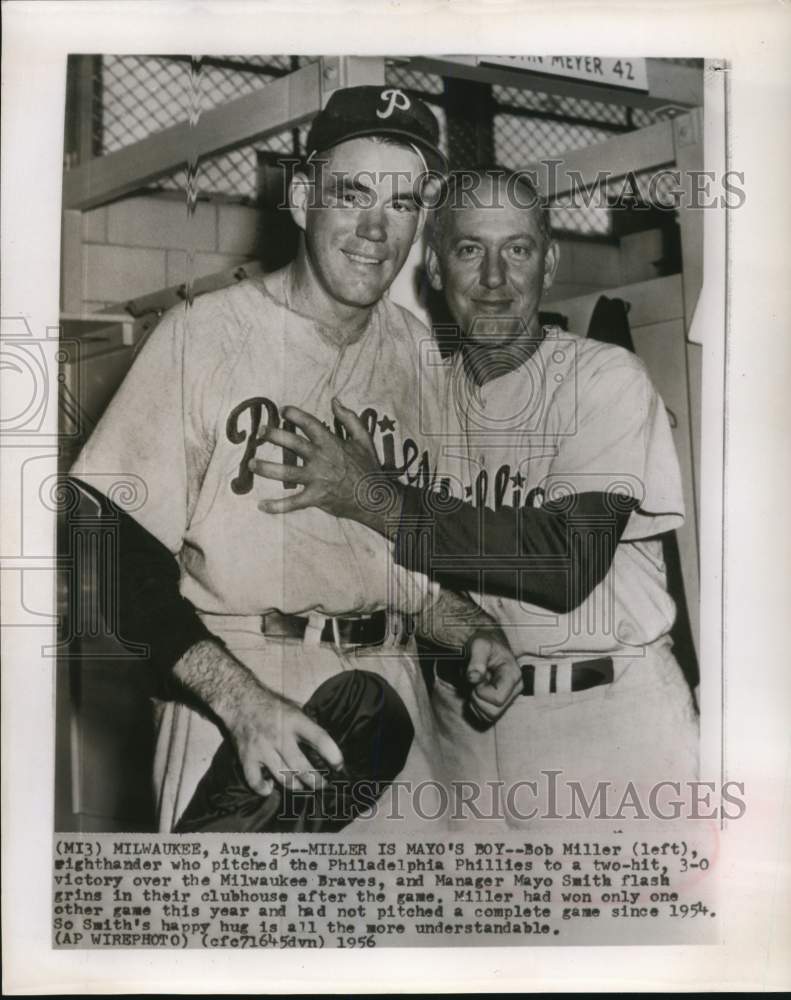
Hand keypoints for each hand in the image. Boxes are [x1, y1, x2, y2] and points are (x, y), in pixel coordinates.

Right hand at [218, 678, 343, 796]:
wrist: (240, 700)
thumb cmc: (271, 706)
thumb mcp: (293, 709)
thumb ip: (306, 727)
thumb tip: (326, 747)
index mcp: (295, 721)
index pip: (319, 738)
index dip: (333, 754)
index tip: (340, 766)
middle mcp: (279, 735)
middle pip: (302, 766)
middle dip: (316, 780)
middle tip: (324, 786)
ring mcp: (262, 748)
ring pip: (283, 776)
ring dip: (296, 786)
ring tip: (303, 788)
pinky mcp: (247, 757)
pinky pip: (255, 781)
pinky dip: (263, 788)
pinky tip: (269, 788)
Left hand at [249, 397, 399, 532]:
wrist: (375, 497)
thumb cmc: (368, 467)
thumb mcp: (363, 439)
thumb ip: (349, 418)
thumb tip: (335, 400)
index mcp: (331, 443)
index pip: (309, 423)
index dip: (294, 414)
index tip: (283, 410)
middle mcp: (321, 459)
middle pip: (292, 443)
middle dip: (273, 435)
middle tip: (260, 432)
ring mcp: (316, 479)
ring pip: (286, 473)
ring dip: (266, 468)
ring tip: (251, 464)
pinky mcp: (315, 498)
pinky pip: (293, 503)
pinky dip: (277, 506)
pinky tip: (261, 505)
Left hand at [465, 632, 522, 724]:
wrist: (487, 647)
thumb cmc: (484, 645)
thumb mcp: (479, 645)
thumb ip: (476, 659)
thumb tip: (473, 678)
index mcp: (513, 675)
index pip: (497, 699)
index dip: (481, 692)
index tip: (477, 677)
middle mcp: (515, 689)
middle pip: (493, 712)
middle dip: (477, 698)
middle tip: (475, 682)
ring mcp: (509, 698)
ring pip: (489, 717)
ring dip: (476, 703)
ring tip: (476, 685)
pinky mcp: (502, 704)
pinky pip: (485, 717)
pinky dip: (476, 707)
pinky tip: (477, 691)